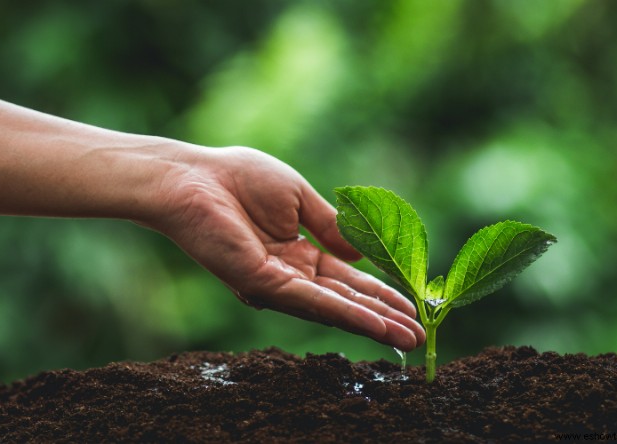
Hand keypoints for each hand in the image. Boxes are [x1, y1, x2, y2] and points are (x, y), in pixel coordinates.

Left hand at [149, 146, 425, 350]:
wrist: (195, 178)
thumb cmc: (239, 179)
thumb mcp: (299, 199)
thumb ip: (331, 225)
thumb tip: (362, 252)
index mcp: (299, 252)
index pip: (347, 279)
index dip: (379, 292)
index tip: (411, 305)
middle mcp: (291, 274)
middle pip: (345, 299)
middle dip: (383, 317)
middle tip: (420, 335)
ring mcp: (277, 283)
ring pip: (333, 307)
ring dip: (372, 324)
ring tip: (409, 338)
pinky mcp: (263, 284)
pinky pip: (312, 301)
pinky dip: (346, 314)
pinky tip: (375, 325)